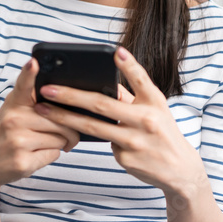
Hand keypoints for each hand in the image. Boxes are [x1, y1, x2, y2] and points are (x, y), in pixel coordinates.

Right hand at [0, 57, 80, 191]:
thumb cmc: (5, 134)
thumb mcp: (12, 111)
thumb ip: (31, 99)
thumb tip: (61, 91)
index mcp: (14, 104)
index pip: (23, 85)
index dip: (29, 73)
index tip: (33, 61)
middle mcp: (14, 120)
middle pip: (61, 119)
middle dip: (68, 129)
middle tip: (65, 133)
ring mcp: (18, 141)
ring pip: (61, 137)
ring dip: (61, 142)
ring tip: (46, 143)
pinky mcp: (23, 161)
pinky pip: (55, 154)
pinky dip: (52, 155)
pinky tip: (37, 154)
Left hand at [34, 46, 205, 195]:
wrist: (180, 169)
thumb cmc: (163, 132)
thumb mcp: (155, 110)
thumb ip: (131, 97)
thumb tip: (104, 85)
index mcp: (155, 102)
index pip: (141, 79)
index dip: (129, 65)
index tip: (115, 52)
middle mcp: (146, 120)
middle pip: (102, 105)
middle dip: (71, 95)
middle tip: (47, 89)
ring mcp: (135, 141)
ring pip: (92, 127)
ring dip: (63, 117)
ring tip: (42, 109)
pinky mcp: (126, 158)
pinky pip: (103, 145)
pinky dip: (96, 140)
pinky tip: (95, 140)